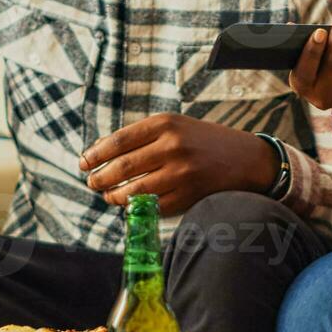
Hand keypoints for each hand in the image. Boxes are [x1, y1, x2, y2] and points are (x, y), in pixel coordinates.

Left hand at [79, 113, 277, 213]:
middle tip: (91, 183)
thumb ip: (141, 137)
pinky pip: (155, 206)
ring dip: (115, 196)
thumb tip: (99, 152)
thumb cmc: (204, 141)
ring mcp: (182, 172)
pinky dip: (138, 208)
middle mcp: (173, 145)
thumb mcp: (175, 126)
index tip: (83, 163)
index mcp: (165, 123)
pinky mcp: (191, 194)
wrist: (248, 158)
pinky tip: (130, 205)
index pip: (119, 141)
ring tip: (108, 196)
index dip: (95, 154)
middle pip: (123, 166)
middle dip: (100, 177)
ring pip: (135, 190)